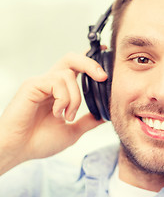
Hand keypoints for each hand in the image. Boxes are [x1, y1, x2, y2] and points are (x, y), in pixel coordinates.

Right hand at [0, 53, 106, 174]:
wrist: (17, 151)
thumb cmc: (38, 142)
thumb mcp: (72, 131)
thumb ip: (88, 121)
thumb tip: (105, 116)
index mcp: (59, 91)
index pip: (75, 68)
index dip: (90, 60)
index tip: (104, 53)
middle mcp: (50, 83)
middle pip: (72, 59)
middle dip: (90, 63)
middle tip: (103, 77)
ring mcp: (41, 83)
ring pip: (68, 75)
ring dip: (75, 98)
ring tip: (67, 115)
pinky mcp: (32, 85)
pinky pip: (56, 82)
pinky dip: (63, 99)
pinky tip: (57, 113)